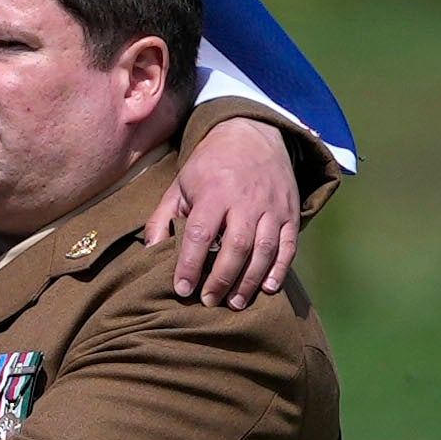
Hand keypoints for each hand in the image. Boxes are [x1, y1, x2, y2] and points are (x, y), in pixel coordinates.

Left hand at [156, 109, 309, 311]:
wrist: (254, 135)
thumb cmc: (210, 167)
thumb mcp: (180, 185)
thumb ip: (162, 218)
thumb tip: (149, 252)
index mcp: (214, 191)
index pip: (201, 233)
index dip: (190, 264)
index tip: (182, 289)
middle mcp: (245, 199)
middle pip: (236, 246)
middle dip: (221, 279)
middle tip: (209, 301)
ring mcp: (272, 206)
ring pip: (264, 250)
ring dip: (249, 281)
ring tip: (234, 304)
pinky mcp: (291, 212)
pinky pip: (289, 246)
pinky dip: (280, 270)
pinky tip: (268, 289)